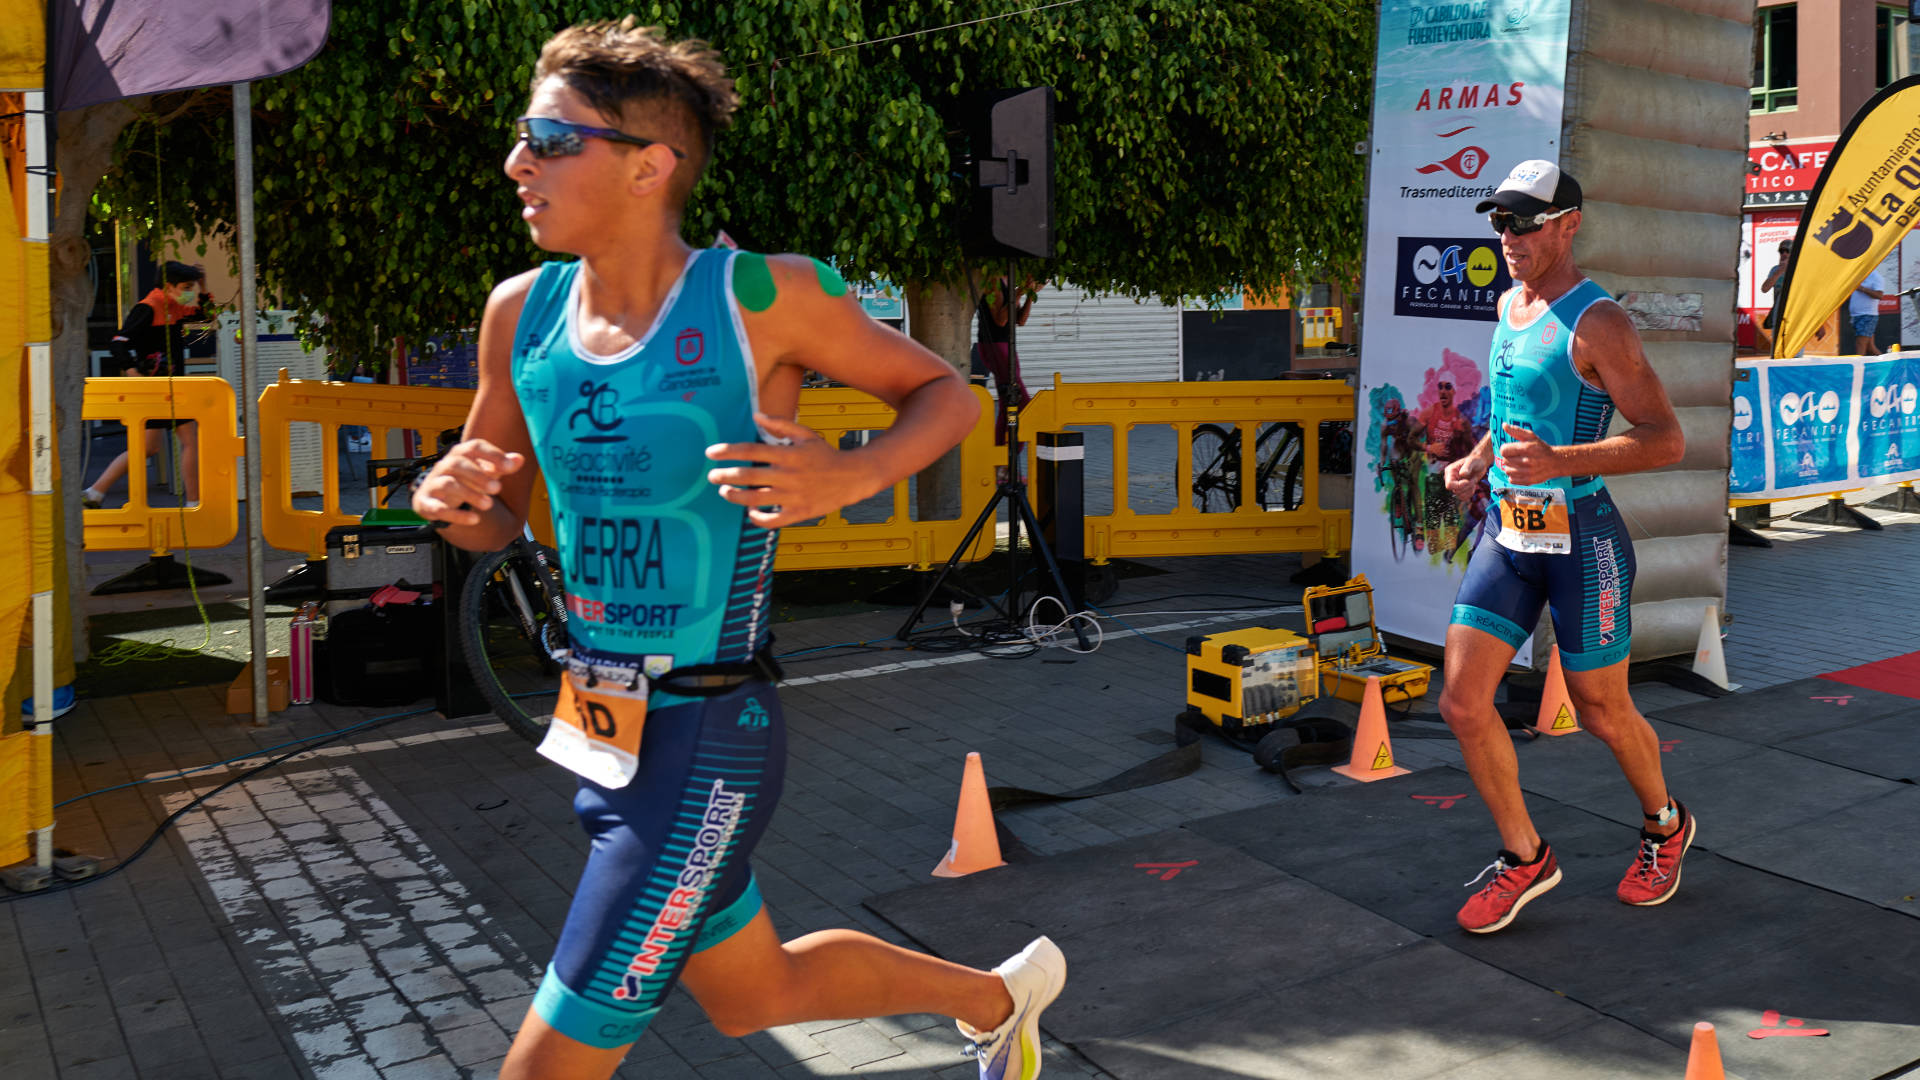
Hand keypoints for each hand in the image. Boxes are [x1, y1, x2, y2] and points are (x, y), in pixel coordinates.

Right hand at [412, 438, 524, 526]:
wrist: (437, 497)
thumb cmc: (464, 480)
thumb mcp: (484, 472)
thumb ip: (501, 466)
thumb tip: (519, 459)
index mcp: (460, 454)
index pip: (474, 447)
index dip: (492, 455)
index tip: (510, 466)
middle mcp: (444, 466)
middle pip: (458, 464)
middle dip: (479, 476)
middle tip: (497, 489)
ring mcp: (433, 484)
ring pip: (448, 484)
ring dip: (469, 494)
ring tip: (488, 504)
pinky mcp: (426, 503)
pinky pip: (438, 508)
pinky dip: (456, 515)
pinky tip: (474, 519)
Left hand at [705, 413, 880, 528]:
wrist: (853, 477)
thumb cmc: (826, 455)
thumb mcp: (806, 434)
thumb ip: (780, 424)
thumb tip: (755, 415)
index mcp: (789, 454)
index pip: (751, 450)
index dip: (728, 451)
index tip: (711, 453)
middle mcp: (789, 475)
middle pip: (748, 476)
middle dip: (724, 476)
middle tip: (711, 476)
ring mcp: (794, 496)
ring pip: (755, 499)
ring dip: (734, 497)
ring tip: (724, 492)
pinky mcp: (799, 513)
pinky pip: (773, 520)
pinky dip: (758, 518)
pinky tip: (750, 512)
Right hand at [1443, 453, 1488, 500]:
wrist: (1480, 464)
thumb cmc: (1475, 460)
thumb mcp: (1471, 461)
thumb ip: (1467, 467)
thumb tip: (1462, 474)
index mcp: (1450, 471)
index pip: (1449, 485)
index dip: (1459, 485)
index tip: (1468, 481)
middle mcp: (1450, 479)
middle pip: (1455, 491)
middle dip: (1466, 487)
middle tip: (1473, 479)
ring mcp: (1455, 484)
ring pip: (1459, 495)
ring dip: (1469, 490)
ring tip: (1473, 481)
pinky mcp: (1460, 489)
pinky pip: (1463, 497)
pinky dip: (1470, 494)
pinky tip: (1473, 486)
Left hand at [1496, 423, 1561, 484]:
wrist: (1556, 462)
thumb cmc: (1542, 448)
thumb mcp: (1531, 436)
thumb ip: (1516, 431)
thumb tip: (1504, 425)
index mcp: (1527, 448)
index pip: (1503, 450)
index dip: (1506, 449)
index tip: (1511, 449)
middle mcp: (1527, 461)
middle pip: (1505, 461)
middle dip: (1509, 458)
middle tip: (1517, 456)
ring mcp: (1528, 472)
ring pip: (1507, 471)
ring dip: (1510, 467)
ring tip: (1518, 463)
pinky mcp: (1528, 481)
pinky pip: (1511, 480)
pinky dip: (1514, 476)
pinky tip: (1520, 471)